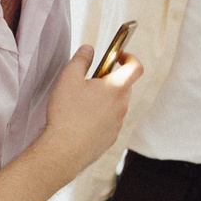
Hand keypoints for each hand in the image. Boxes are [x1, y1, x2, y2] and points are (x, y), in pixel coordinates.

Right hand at [39, 44, 140, 175]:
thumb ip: (81, 59)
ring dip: (104, 99)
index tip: (118, 55)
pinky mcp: (110, 138)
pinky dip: (100, 116)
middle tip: (91, 79)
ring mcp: (117, 124)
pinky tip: (81, 120)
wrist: (64, 150)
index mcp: (115, 88)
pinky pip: (109, 121)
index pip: (136, 67)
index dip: (129, 57)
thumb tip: (89, 49)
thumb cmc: (67, 113)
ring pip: (116, 105)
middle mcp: (121, 106)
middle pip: (124, 86)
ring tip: (82, 102)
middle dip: (111, 79)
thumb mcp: (68, 78)